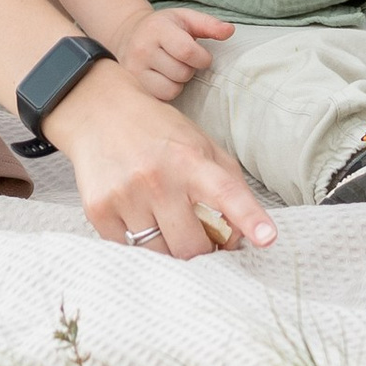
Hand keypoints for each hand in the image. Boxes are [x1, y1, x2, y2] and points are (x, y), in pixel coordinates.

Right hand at [51, 61, 275, 257]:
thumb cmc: (158, 131)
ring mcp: (125, 196)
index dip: (249, 217)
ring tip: (164, 220)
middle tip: (200, 238)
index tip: (267, 238)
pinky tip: (136, 214)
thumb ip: (227, 184)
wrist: (98, 111)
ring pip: (160, 254)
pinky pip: (127, 249)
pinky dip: (137, 241)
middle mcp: (157, 178)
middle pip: (192, 245)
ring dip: (168, 247)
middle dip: (201, 249)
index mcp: (189, 159)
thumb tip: (240, 236)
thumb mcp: (200, 143)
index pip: (225, 192)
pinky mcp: (98, 210)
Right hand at [119, 5, 234, 101]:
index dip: (202, 58)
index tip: (203, 56)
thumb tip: (230, 30)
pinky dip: (168, 90)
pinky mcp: (133, 86)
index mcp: (157, 29)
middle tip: (183, 60)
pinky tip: (163, 77)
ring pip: (172, 89)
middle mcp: (142, 49)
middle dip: (190, 69)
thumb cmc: (164, 27)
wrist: (129, 35)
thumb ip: (209, 24)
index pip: (187, 51)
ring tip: (172, 68)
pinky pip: (161, 98)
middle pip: (182, 73)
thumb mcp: (186, 18)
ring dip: (179, 82)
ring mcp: (134, 70)